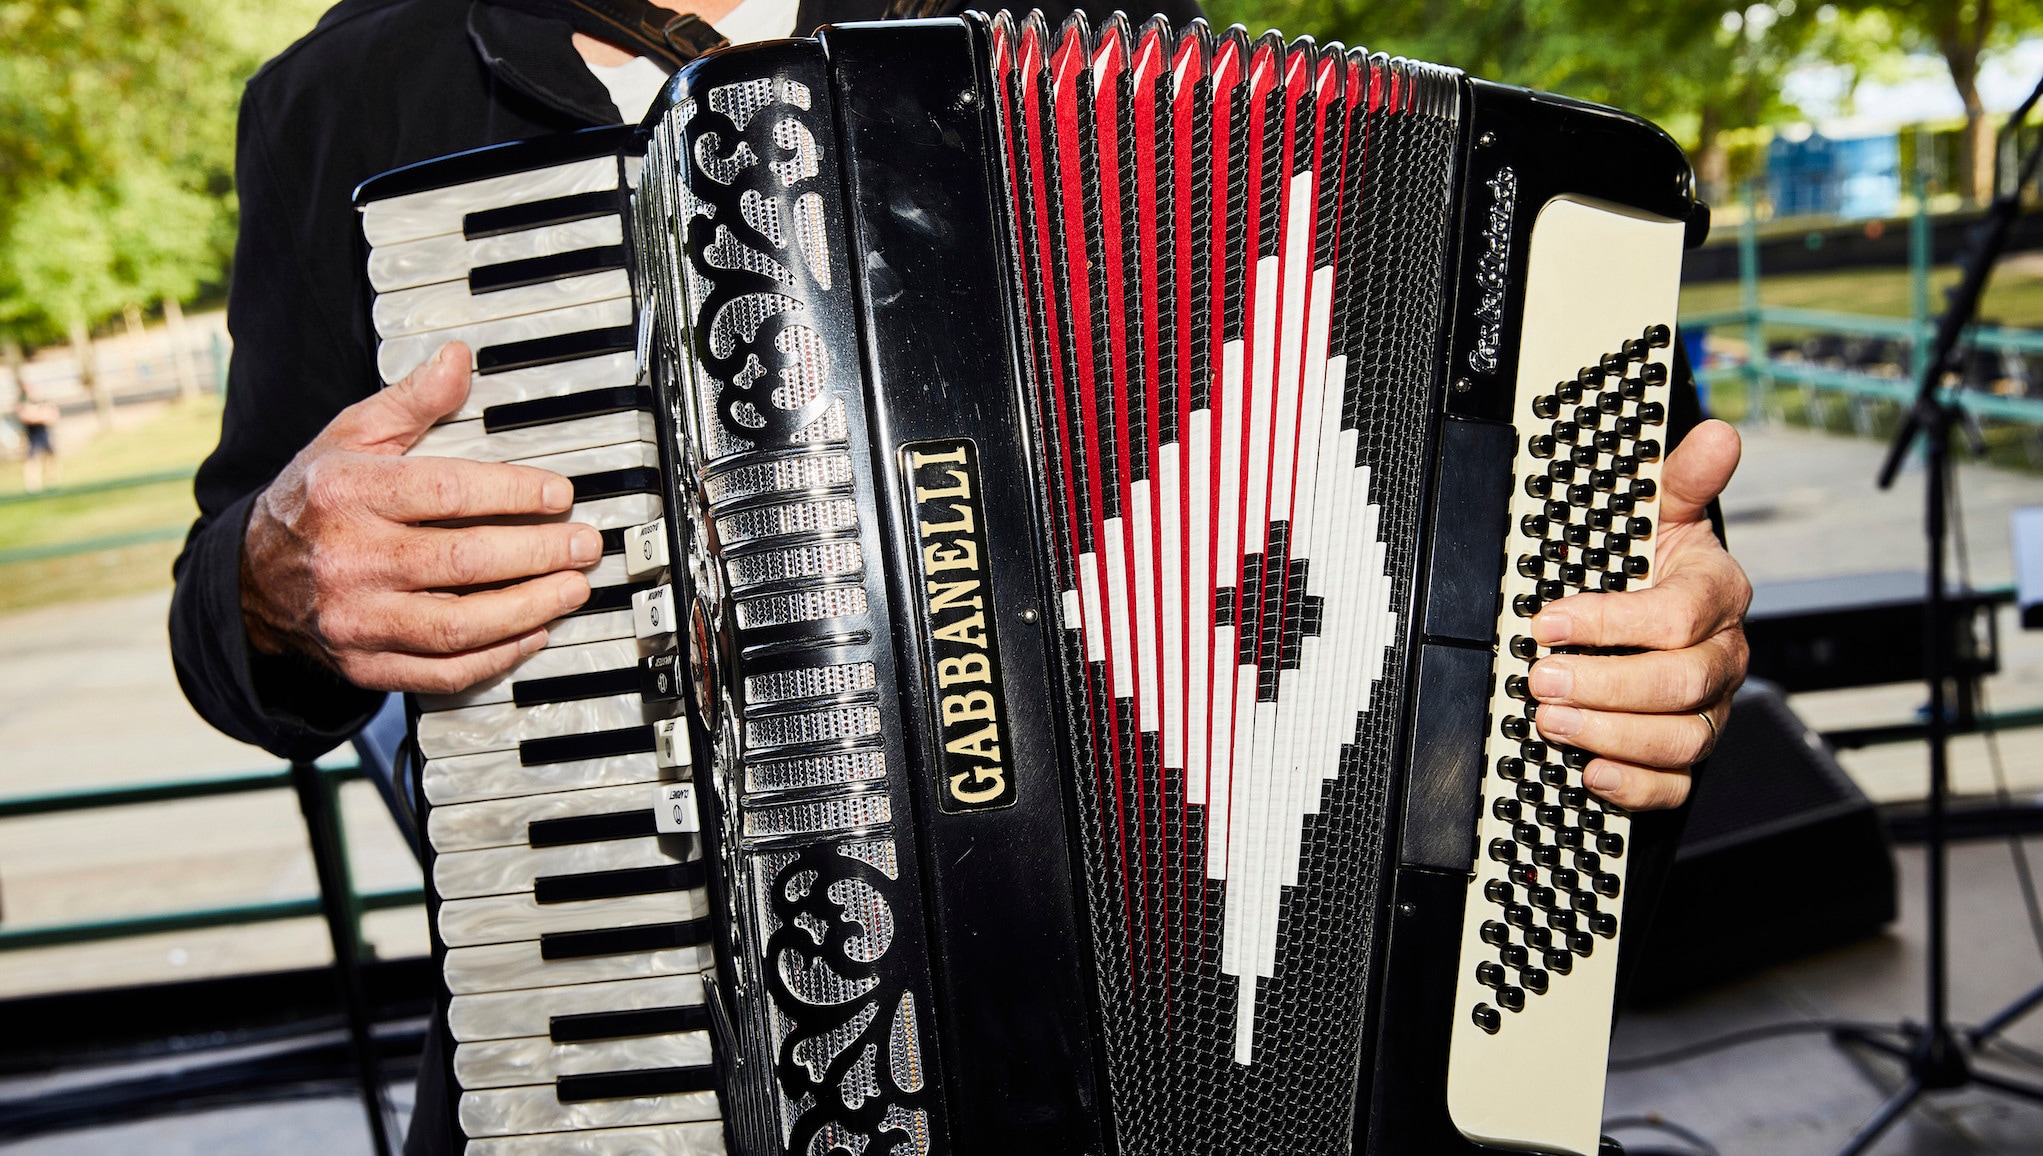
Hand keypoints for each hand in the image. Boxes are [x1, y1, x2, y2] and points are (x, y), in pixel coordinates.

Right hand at [241, 342, 597, 692]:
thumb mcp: (350, 438)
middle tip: (583, 545)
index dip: (511, 494)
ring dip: (528, 609)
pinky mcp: (363, 665)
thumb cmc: (314, 501)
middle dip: (538, 553)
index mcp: (347, 495)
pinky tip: (533, 633)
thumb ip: (410, 402)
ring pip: (457, 625)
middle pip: (462, 560)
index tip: (559, 494)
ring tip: (572, 589)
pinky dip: (495, 657)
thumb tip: (459, 361)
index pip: (445, 493)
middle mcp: (349, 558)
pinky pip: (440, 671)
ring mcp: (355, 619)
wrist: (248, 579)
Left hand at [1527, 419, 1749, 810]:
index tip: (1548, 621)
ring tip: (1551, 721)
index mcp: (1716, 597)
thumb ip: (1683, 479)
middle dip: (1602, 685)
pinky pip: (1676, 785)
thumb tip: (1717, 434)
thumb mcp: (1665, 514)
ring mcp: (1709, 709)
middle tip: (1541, 679)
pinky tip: (1591, 772)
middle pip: (1676, 684)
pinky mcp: (1690, 753)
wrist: (1674, 613)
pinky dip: (1634, 786)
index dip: (1609, 623)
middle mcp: (1720, 657)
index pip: (1675, 618)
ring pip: (1679, 739)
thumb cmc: (1661, 564)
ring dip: (1609, 734)